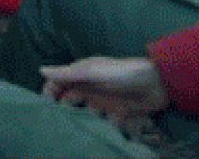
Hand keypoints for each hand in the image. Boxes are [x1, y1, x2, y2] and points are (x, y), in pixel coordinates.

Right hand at [41, 57, 167, 136]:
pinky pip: (105, 124)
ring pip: (86, 115)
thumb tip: (40, 70)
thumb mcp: (92, 72)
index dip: (49, 94)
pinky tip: (108, 127)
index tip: (45, 108)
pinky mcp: (118, 114)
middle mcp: (90, 89)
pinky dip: (105, 127)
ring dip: (85, 121)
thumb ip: (67, 73)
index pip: (58, 85)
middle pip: (69, 102)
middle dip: (65, 111)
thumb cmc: (122, 73)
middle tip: (62, 122)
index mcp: (81, 75)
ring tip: (85, 128)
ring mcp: (103, 102)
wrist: (157, 83)